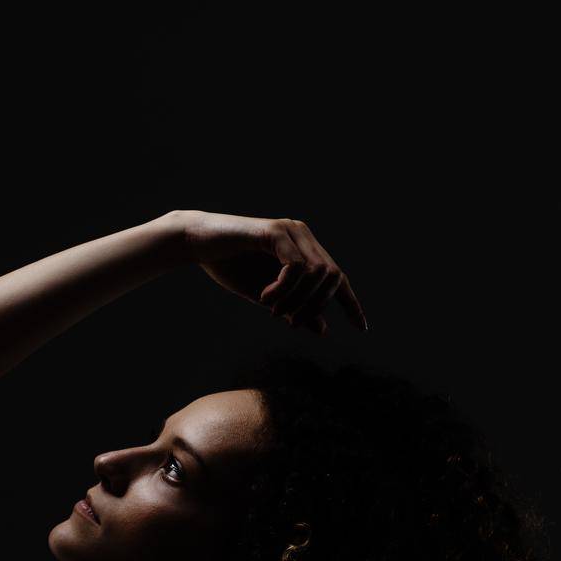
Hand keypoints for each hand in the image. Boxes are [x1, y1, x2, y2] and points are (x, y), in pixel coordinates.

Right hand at [177, 210, 367, 335]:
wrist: (198, 245)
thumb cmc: (231, 267)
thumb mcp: (270, 298)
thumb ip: (295, 309)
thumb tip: (323, 329)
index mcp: (306, 250)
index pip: (339, 278)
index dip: (351, 303)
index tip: (362, 328)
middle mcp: (304, 236)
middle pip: (333, 278)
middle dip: (315, 307)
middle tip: (290, 323)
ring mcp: (291, 231)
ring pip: (316, 274)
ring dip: (297, 300)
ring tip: (273, 311)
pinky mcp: (275, 232)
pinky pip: (295, 267)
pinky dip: (283, 289)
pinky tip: (264, 297)